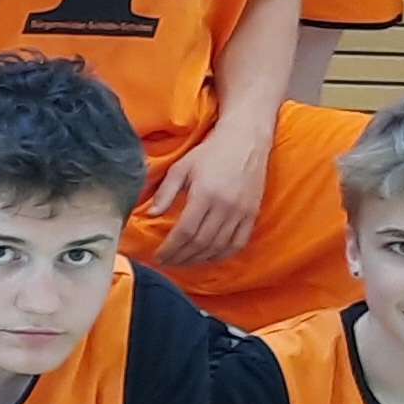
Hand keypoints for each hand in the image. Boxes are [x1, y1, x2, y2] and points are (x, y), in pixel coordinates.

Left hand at [146, 124, 267, 266]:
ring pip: (218, 247)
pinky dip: (222, 255)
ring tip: (183, 261)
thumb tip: (151, 214)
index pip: (184, 232)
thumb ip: (165, 192)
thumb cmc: (210, 152)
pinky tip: (208, 257)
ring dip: (199, 259)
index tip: (158, 257)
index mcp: (205, 194)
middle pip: (200, 243)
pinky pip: (238, 243)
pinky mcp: (253, 214)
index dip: (170, 249)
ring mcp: (242, 212)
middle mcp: (225, 206)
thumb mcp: (182, 167)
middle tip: (167, 263)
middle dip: (181, 257)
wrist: (246, 140)